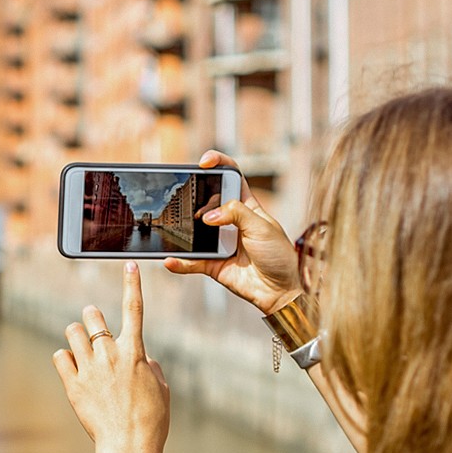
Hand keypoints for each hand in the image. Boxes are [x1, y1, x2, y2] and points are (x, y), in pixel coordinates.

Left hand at [52, 262, 169, 452]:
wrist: (129, 448)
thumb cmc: (151, 421)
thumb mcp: (161, 389)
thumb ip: (150, 366)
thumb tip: (141, 359)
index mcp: (135, 352)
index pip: (134, 309)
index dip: (132, 284)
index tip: (130, 265)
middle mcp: (110, 354)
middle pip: (92, 315)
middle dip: (91, 316)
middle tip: (92, 325)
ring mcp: (89, 368)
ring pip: (72, 332)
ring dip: (76, 336)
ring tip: (81, 349)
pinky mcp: (73, 385)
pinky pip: (59, 356)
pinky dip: (64, 358)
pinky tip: (71, 367)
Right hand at [163, 150, 301, 314]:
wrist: (281, 290)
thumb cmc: (279, 255)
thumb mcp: (261, 226)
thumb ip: (236, 214)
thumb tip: (208, 216)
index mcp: (247, 206)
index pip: (231, 177)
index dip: (218, 164)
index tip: (204, 162)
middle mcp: (231, 222)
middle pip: (206, 202)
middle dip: (194, 196)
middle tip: (185, 197)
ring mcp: (220, 243)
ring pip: (195, 232)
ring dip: (184, 230)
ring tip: (176, 228)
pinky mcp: (213, 264)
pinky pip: (192, 261)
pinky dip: (180, 262)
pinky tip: (170, 260)